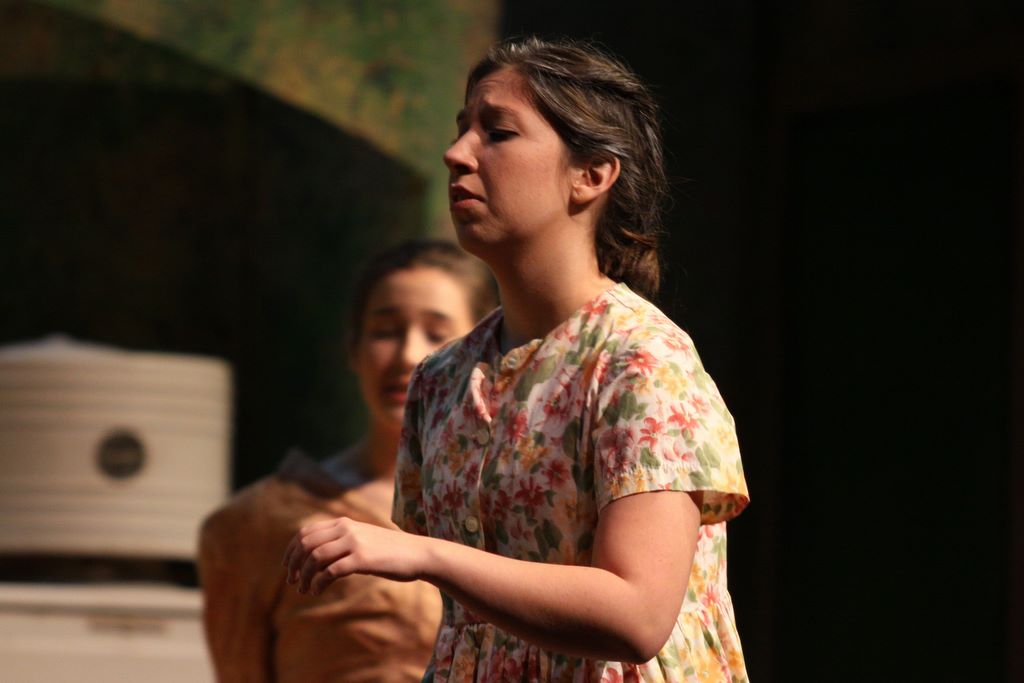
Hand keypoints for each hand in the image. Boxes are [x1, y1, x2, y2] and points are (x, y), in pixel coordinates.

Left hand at [281, 517, 426, 594]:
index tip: (287, 567)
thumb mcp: (362, 539)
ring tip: (304, 590)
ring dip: (305, 576)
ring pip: (316, 557)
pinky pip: (331, 571)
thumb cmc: (389, 551)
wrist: (417, 554)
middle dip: (294, 564)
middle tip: (292, 581)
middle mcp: (346, 528)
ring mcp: (354, 542)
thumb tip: (315, 557)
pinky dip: (319, 582)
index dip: (292, 550)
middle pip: (306, 544)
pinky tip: (318, 591)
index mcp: (343, 522)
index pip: (306, 532)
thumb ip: (341, 542)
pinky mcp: (362, 558)